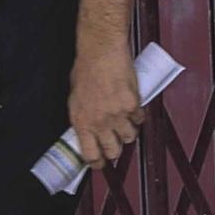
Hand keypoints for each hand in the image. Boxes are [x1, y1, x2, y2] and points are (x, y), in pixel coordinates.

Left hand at [68, 45, 142, 167]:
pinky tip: (131, 107)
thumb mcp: (75, 98)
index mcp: (82, 121)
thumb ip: (82, 117)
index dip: (97, 162)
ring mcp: (118, 114)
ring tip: (123, 121)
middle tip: (114, 143)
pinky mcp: (133, 104)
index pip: (90, 154)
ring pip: (129, 137)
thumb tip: (87, 131)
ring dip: (127, 132)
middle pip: (114, 151)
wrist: (101, 51)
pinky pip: (139, 119)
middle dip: (115, 150)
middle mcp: (100, 121)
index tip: (100, 162)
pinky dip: (137, 116)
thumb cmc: (85, 70)